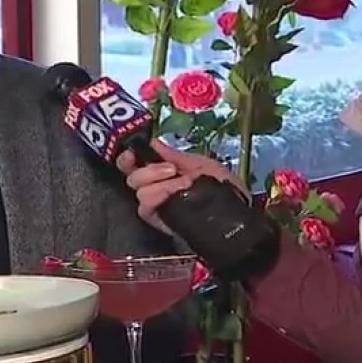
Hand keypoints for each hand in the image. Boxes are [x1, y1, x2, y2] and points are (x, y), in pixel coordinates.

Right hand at [115, 140, 245, 234]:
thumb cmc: (221, 185)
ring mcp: (156, 205)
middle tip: (171, 169)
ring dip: (159, 183)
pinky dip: (158, 196)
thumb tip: (151, 142)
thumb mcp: (200, 164)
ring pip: (139, 191)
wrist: (233, 211)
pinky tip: (174, 193)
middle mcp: (155, 187)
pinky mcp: (159, 220)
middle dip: (150, 169)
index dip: (128, 156)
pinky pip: (145, 207)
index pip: (132, 162)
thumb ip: (173, 155)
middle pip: (132, 176)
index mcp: (162, 170)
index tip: (133, 152)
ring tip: (181, 184)